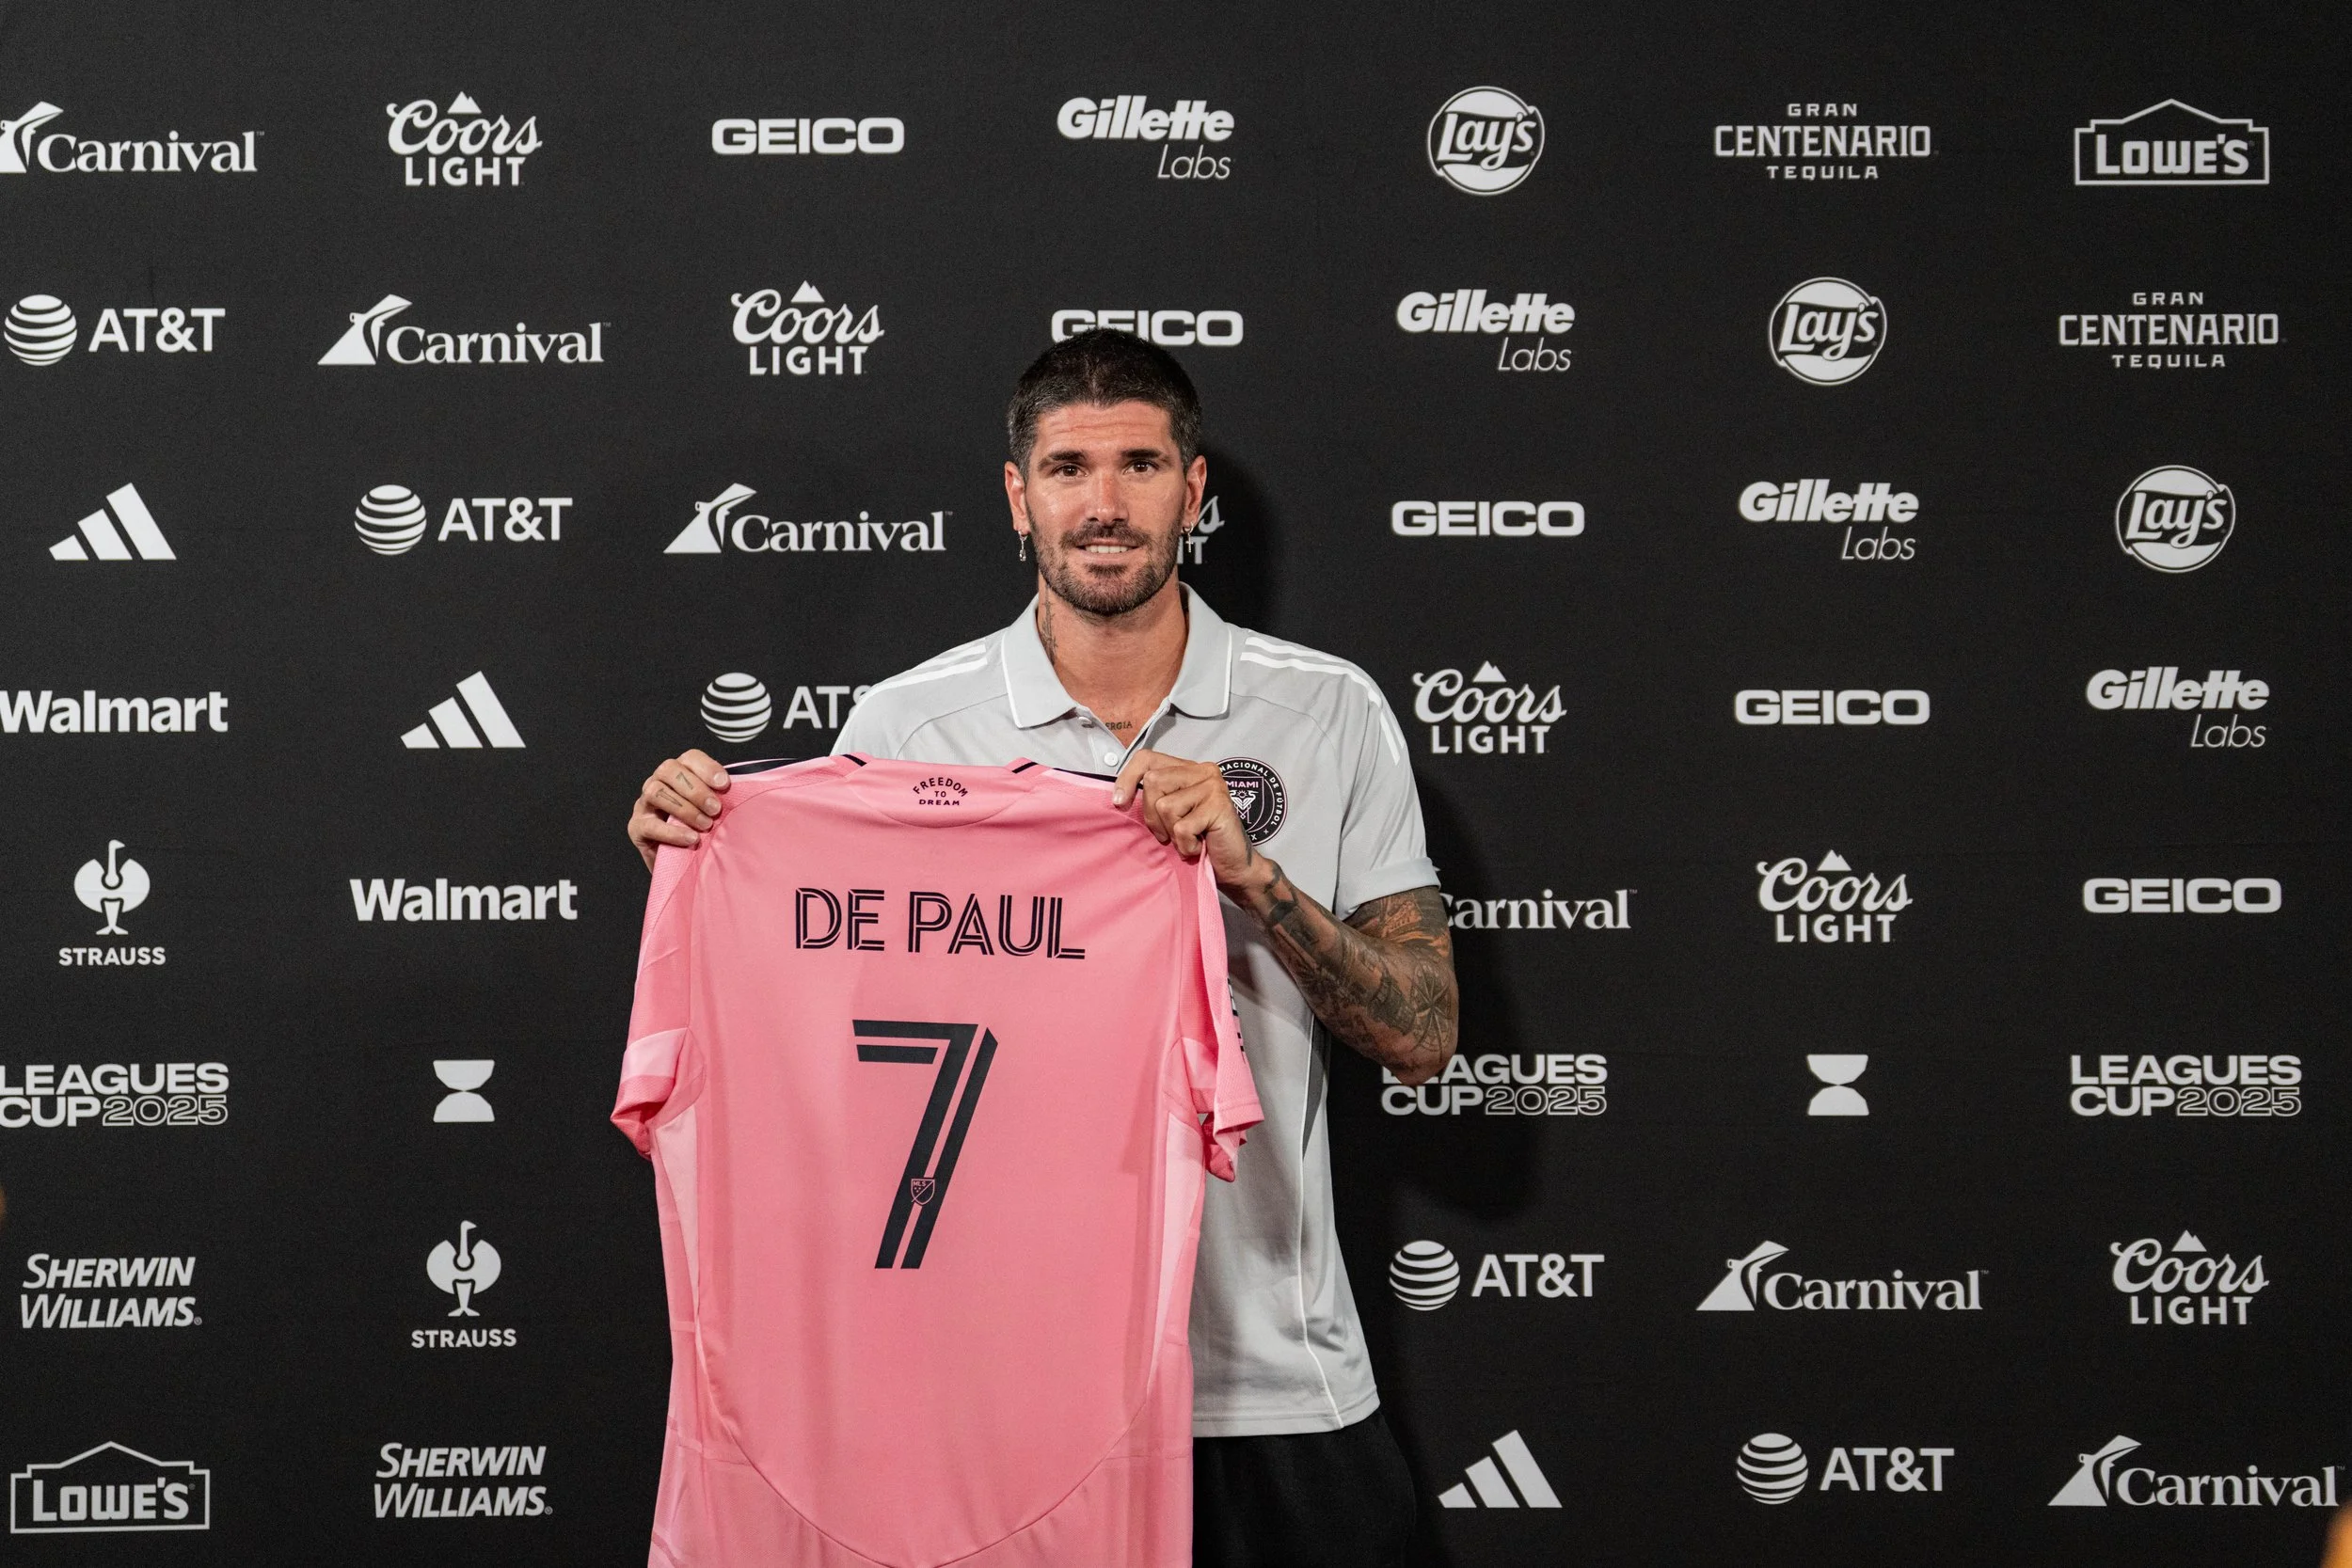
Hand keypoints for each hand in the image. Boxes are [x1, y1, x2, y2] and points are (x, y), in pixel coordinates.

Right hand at [628, 749, 729, 871]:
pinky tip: (691, 839)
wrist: (681, 864)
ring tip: (705, 825)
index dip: (707, 767)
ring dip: (684, 808)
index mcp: (679, 774)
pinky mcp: (636, 827)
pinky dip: (672, 832)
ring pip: (656, 791)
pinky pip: (650, 824)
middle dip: (695, 789)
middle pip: (669, 769)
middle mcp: (658, 782)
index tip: (725, 784)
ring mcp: (644, 803)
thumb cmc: (701, 831)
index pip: (689, 758)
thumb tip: (744, 791)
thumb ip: (720, 797)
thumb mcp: (712, 811)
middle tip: (715, 809)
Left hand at [1112, 750, 1266, 894]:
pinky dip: (1186, 845)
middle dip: (1153, 816)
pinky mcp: (1219, 805)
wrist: (1233, 866)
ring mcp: (1213, 786)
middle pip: (1153, 782)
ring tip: (1190, 838)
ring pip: (1165, 806)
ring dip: (1172, 833)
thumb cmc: (1199, 841)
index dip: (1128, 778)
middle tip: (1170, 833)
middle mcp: (1202, 770)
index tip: (1119, 802)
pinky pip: (1182, 827)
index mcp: (1187, 768)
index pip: (1147, 758)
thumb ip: (1153, 798)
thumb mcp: (1170, 815)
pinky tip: (1200, 845)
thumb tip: (1118, 797)